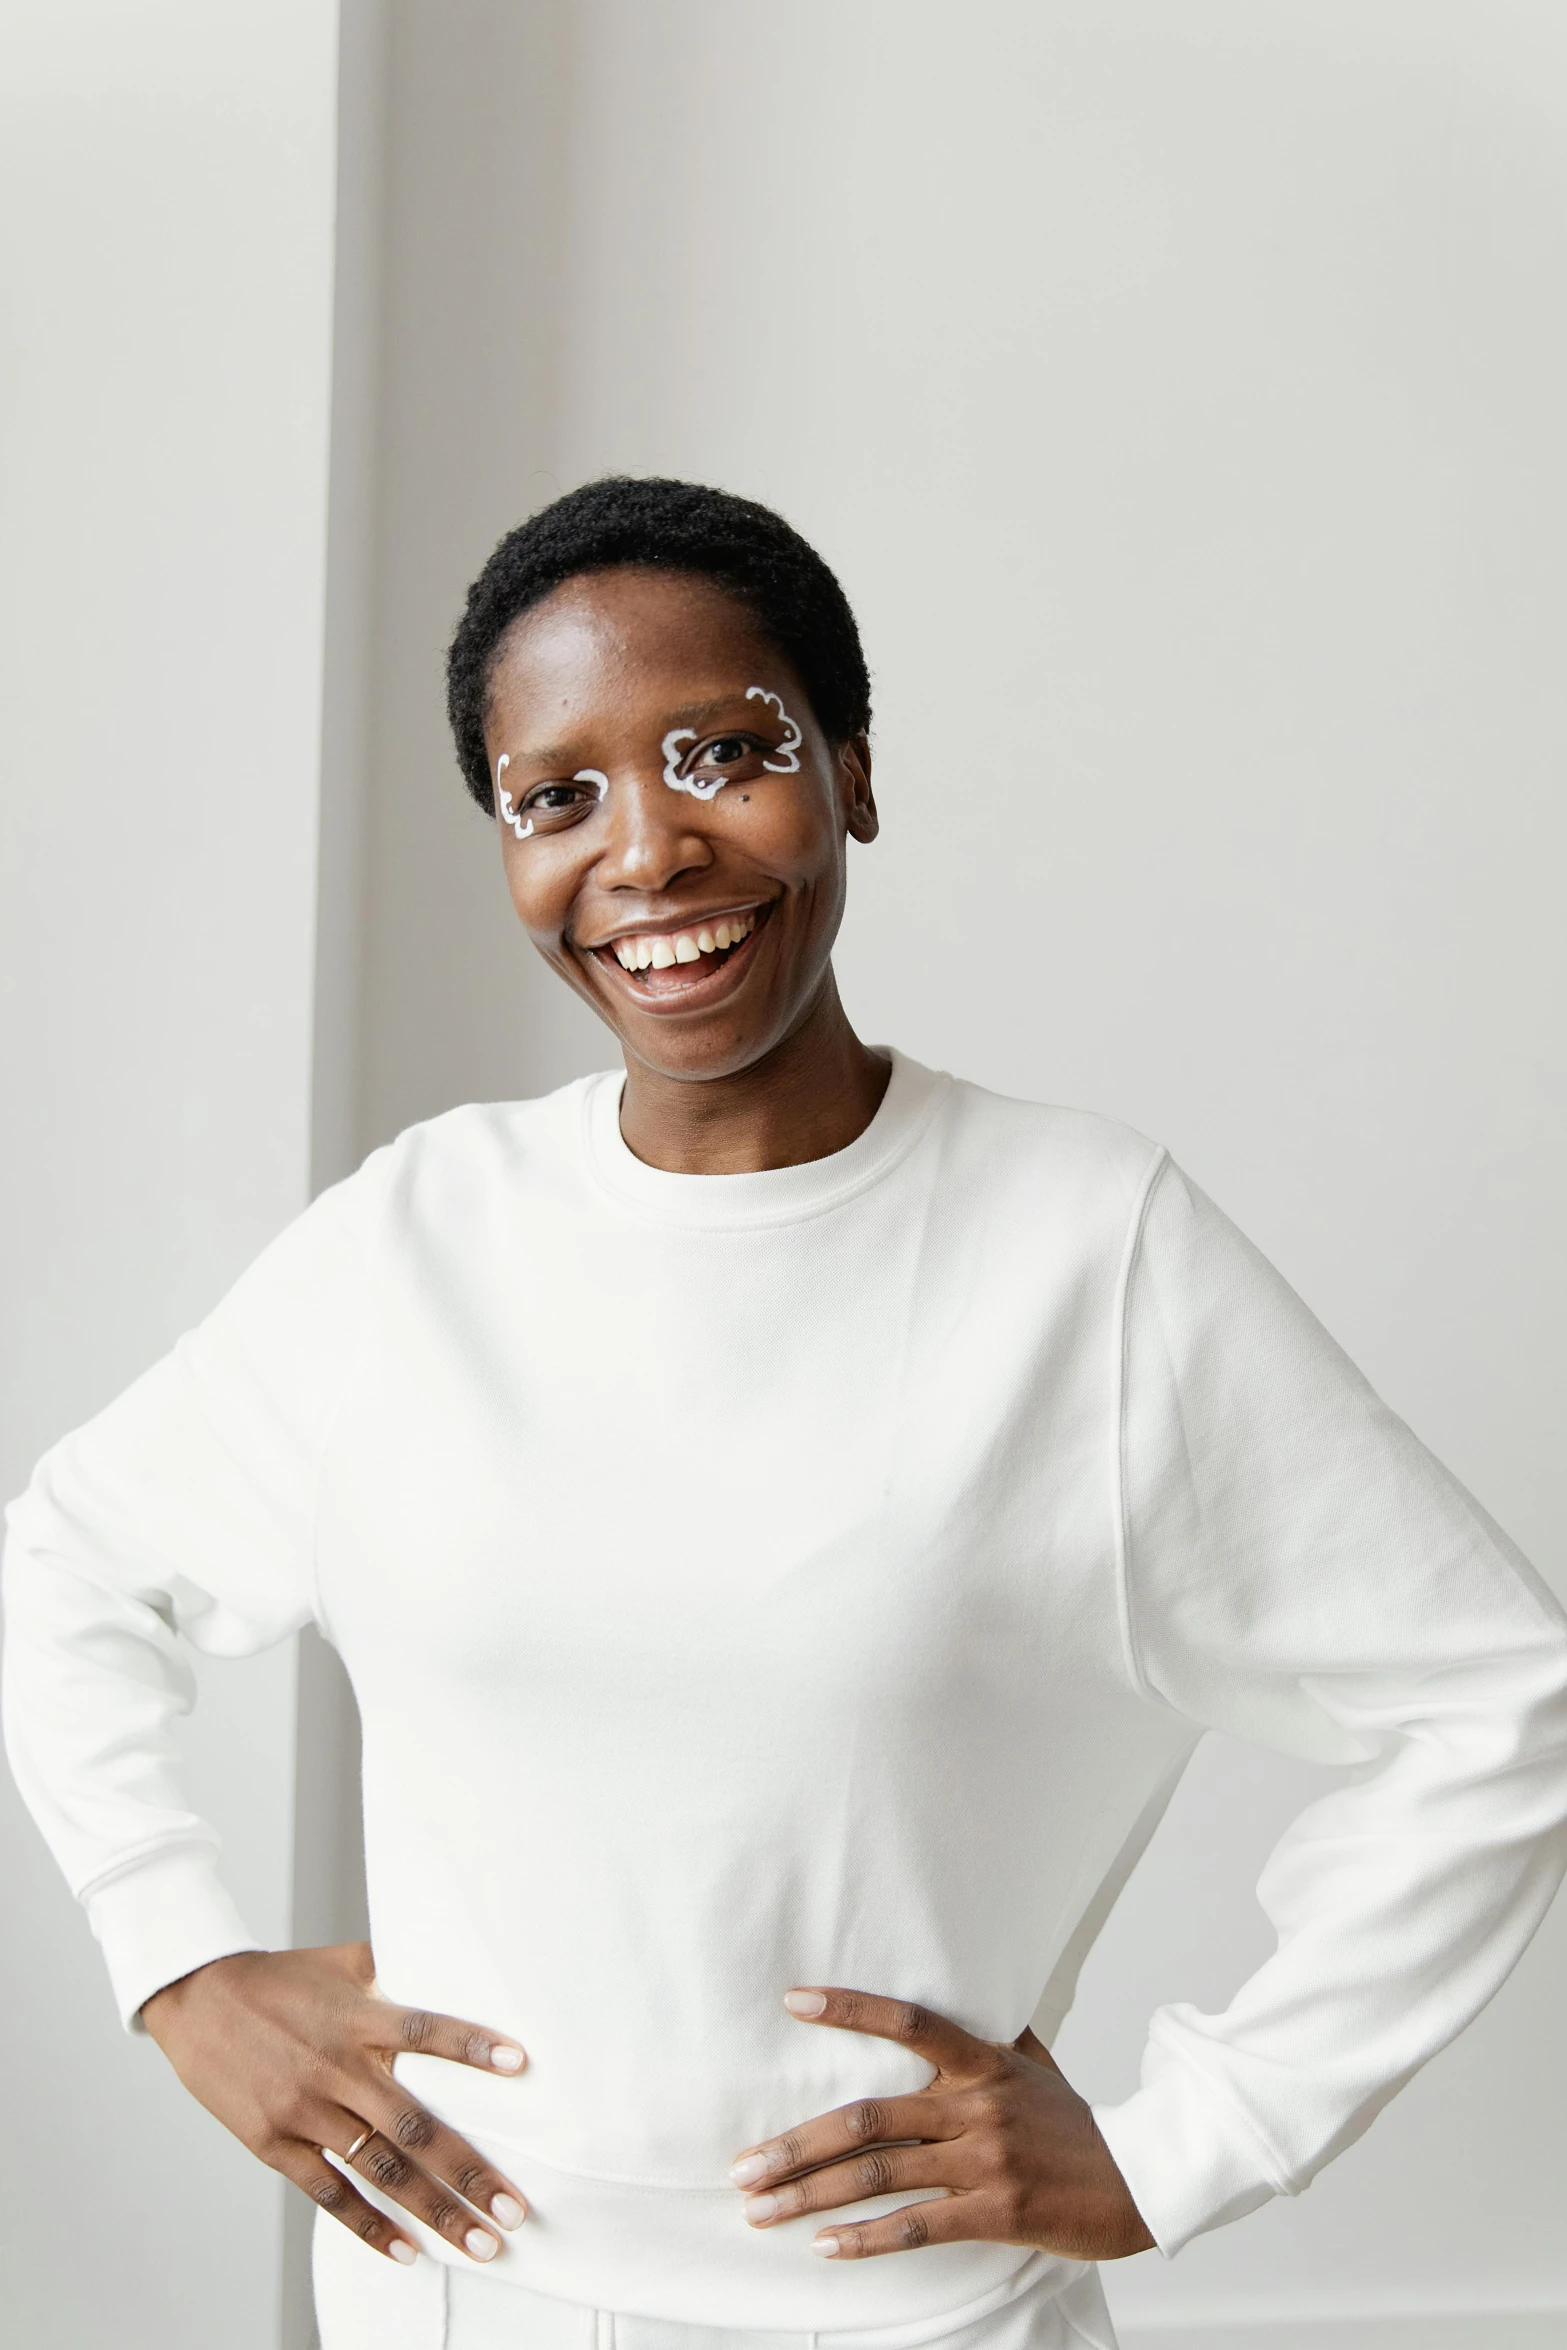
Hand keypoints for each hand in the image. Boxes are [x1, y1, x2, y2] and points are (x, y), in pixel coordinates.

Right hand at [141, 1941, 527, 2265]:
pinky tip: (408, 2251)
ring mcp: (304, 2111)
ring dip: (433, 2210)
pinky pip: (329, 2193)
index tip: (520, 2064)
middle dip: (467, 2170)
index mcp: (356, 2018)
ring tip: (479, 2242)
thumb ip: (394, 1967)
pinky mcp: (273, 2144)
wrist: (197, 1999)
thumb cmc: (280, 1979)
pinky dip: (370, 2225)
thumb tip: (452, 1956)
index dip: (470, 2046)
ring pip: (379, 2169)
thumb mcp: (339, 1963)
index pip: (422, 2031)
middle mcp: (335, 2068)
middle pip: (412, 2124)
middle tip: (515, 2209)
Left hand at [729, 1987, 1153, 2263]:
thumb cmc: (1079, 2123)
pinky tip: (825, 2245)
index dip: (851, 2008)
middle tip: (743, 2164)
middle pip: (868, 2118)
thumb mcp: (1037, 2066)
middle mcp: (977, 2107)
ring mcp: (985, 2162)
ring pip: (880, 2176)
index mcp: (983, 2063)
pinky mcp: (996, 2213)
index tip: (794, 2001)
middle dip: (796, 2144)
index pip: (910, 2020)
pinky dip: (865, 2239)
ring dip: (811, 2195)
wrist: (1143, 2181)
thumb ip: (996, 2035)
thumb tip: (974, 1992)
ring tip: (761, 2210)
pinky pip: (917, 2227)